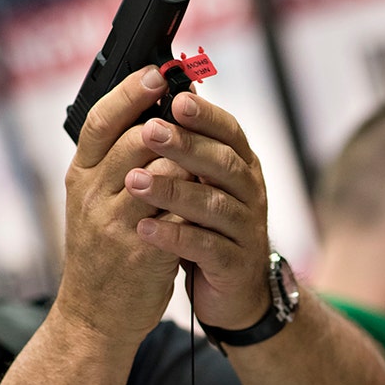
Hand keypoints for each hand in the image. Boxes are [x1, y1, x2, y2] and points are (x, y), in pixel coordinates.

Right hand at [56, 66, 184, 344]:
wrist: (95, 315)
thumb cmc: (104, 251)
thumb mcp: (98, 201)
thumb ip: (118, 162)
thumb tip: (154, 117)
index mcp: (79, 176)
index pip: (98, 121)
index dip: (129, 94)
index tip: (157, 75)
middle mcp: (91, 195)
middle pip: (134, 140)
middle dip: (172, 122)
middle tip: (196, 106)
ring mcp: (114, 223)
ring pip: (160, 174)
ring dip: (190, 159)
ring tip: (209, 150)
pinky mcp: (141, 252)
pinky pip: (177, 213)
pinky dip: (196, 200)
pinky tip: (213, 192)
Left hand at [123, 89, 272, 331]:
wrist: (234, 292)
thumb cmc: (210, 229)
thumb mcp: (204, 183)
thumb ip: (193, 145)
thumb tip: (176, 93)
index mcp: (241, 167)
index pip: (228, 132)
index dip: (205, 116)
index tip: (174, 99)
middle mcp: (250, 194)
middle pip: (223, 164)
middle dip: (186, 145)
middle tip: (150, 131)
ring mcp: (246, 230)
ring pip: (214, 205)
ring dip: (173, 191)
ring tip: (134, 182)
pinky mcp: (235, 264)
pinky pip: (206, 247)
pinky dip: (175, 236)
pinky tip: (144, 229)